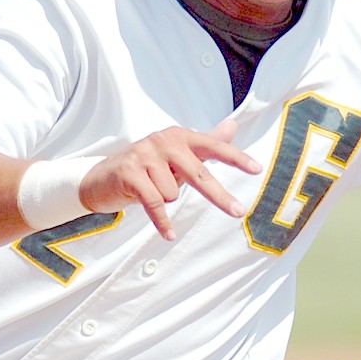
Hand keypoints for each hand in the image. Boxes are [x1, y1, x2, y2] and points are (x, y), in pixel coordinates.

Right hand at [79, 119, 261, 239]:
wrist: (104, 177)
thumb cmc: (148, 167)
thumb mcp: (178, 155)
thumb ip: (207, 143)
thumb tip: (233, 125)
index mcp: (180, 135)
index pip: (213, 146)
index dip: (235, 158)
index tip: (257, 170)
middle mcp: (164, 141)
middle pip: (199, 174)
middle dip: (219, 196)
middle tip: (238, 212)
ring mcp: (145, 155)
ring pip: (173, 192)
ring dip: (165, 198)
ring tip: (151, 192)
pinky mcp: (130, 173)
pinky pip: (155, 204)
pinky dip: (162, 222)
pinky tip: (169, 234)